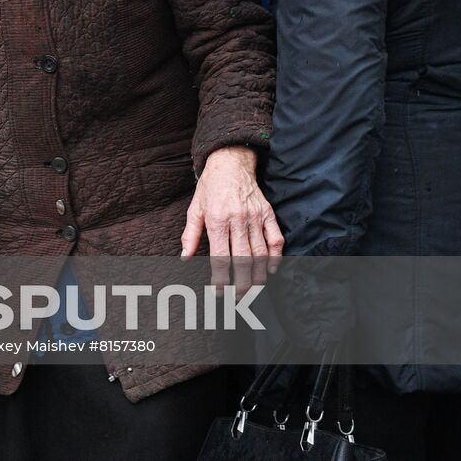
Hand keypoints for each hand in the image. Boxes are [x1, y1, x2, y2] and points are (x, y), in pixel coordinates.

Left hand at [181, 145, 282, 293]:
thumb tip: (184, 257)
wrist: (230, 163)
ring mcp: (255, 217)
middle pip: (242, 259)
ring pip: (260, 253)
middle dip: (241, 283)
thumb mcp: (195, 209)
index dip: (221, 278)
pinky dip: (275, 257)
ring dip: (258, 275)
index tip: (219, 292)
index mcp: (217, 220)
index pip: (220, 256)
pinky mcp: (268, 214)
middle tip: (239, 297)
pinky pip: (276, 239)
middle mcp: (237, 220)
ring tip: (254, 289)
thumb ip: (191, 234)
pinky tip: (270, 269)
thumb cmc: (210, 188)